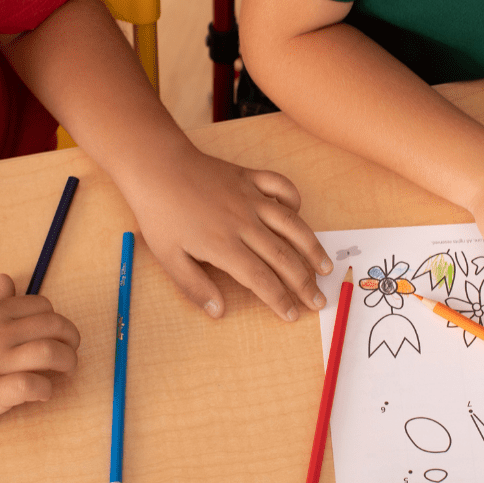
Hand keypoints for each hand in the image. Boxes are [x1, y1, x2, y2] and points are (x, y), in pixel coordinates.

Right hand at [0, 274, 78, 418]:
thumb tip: (7, 280)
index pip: (43, 308)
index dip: (57, 320)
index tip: (58, 334)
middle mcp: (0, 334)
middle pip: (55, 327)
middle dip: (72, 340)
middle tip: (71, 352)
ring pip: (50, 353)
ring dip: (67, 362)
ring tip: (65, 372)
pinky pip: (31, 386)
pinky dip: (44, 390)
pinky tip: (41, 393)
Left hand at [124, 145, 331, 320]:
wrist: (157, 167)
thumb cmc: (160, 214)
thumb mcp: (168, 257)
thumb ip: (194, 287)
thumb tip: (219, 312)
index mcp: (223, 245)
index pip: (261, 279)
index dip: (280, 300)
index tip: (293, 315)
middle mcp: (244, 222)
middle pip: (283, 257)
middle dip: (304, 282)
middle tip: (319, 300)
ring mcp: (249, 197)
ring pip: (291, 224)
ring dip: (311, 246)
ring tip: (326, 266)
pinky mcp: (249, 177)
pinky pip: (281, 186)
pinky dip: (294, 198)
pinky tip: (299, 212)